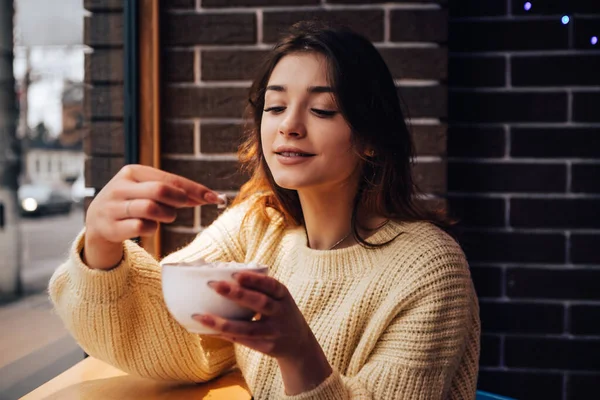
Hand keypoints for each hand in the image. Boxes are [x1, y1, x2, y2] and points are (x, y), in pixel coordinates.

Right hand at [84, 164, 223, 268]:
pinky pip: (141, 227)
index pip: (169, 178)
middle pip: (160, 190)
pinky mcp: (110, 227)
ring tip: (166, 216)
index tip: (214, 197)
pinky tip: (149, 227)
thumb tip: (208, 196)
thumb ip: (172, 190)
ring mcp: (112, 207)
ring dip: (166, 215)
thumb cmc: (133, 203)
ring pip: (150, 209)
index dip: (194, 188)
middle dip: (179, 200)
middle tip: (186, 206)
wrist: (97, 222)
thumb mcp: (147, 189)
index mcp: (132, 172)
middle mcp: (120, 186)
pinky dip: (152, 229)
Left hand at [192, 272, 331, 393]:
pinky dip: (225, 335)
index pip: (271, 285)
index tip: (236, 274)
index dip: (254, 280)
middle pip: (260, 303)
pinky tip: (209, 329)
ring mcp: (275, 332)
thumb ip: (259, 289)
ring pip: (248, 328)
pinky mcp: (267, 347)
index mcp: (284, 296)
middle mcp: (281, 313)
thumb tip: (223, 274)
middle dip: (237, 294)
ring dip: (223, 322)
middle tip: (214, 285)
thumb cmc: (279, 312)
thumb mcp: (279, 298)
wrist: (298, 343)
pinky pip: (243, 341)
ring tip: (200, 316)